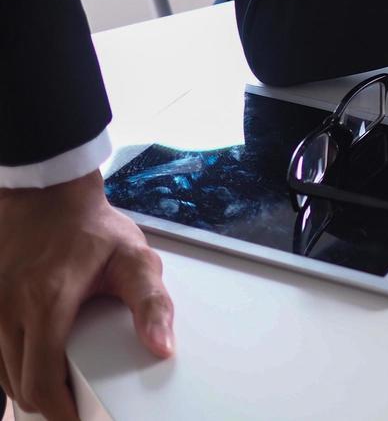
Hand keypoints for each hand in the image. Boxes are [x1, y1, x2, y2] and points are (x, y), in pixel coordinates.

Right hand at [0, 172, 172, 420]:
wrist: (47, 197)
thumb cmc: (92, 229)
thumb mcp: (135, 258)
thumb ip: (152, 304)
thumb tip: (162, 347)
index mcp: (47, 302)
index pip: (41, 380)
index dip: (60, 409)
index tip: (79, 418)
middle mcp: (9, 310)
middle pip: (20, 385)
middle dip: (48, 402)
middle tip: (77, 404)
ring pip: (2, 374)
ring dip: (29, 386)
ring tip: (61, 387)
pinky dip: (12, 369)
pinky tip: (36, 366)